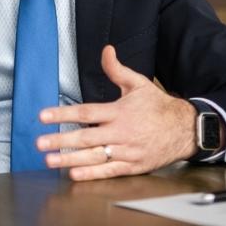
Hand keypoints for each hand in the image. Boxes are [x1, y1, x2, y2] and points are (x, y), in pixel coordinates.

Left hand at [36, 45, 196, 180]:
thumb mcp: (139, 84)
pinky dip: (92, 174)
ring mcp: (127, 150)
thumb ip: (117, 70)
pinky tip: (75, 174)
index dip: (63, 114)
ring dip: (70, 159)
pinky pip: (109, 171)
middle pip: (85, 137)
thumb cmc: (159, 107)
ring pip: (94, 156)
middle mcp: (121, 132)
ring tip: (50, 161)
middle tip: (40, 143)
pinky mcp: (132, 165)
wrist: (185, 129)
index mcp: (120, 111)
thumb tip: (106, 50)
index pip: (86, 112)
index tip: (43, 116)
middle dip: (60, 140)